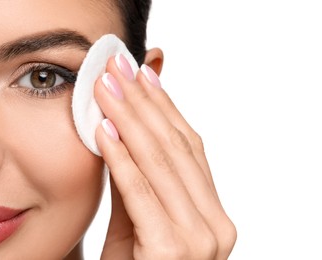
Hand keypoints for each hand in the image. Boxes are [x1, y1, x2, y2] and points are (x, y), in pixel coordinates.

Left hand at [95, 54, 235, 259]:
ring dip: (131, 120)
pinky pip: (141, 192)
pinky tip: (105, 130)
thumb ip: (137, 177)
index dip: (166, 107)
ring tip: (107, 89)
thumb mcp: (138, 219)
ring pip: (162, 162)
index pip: (189, 146)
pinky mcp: (174, 252)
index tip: (144, 76)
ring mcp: (200, 239)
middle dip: (146, 104)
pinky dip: (122, 159)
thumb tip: (124, 127)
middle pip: (177, 148)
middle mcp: (216, 224)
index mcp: (213, 213)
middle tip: (120, 70)